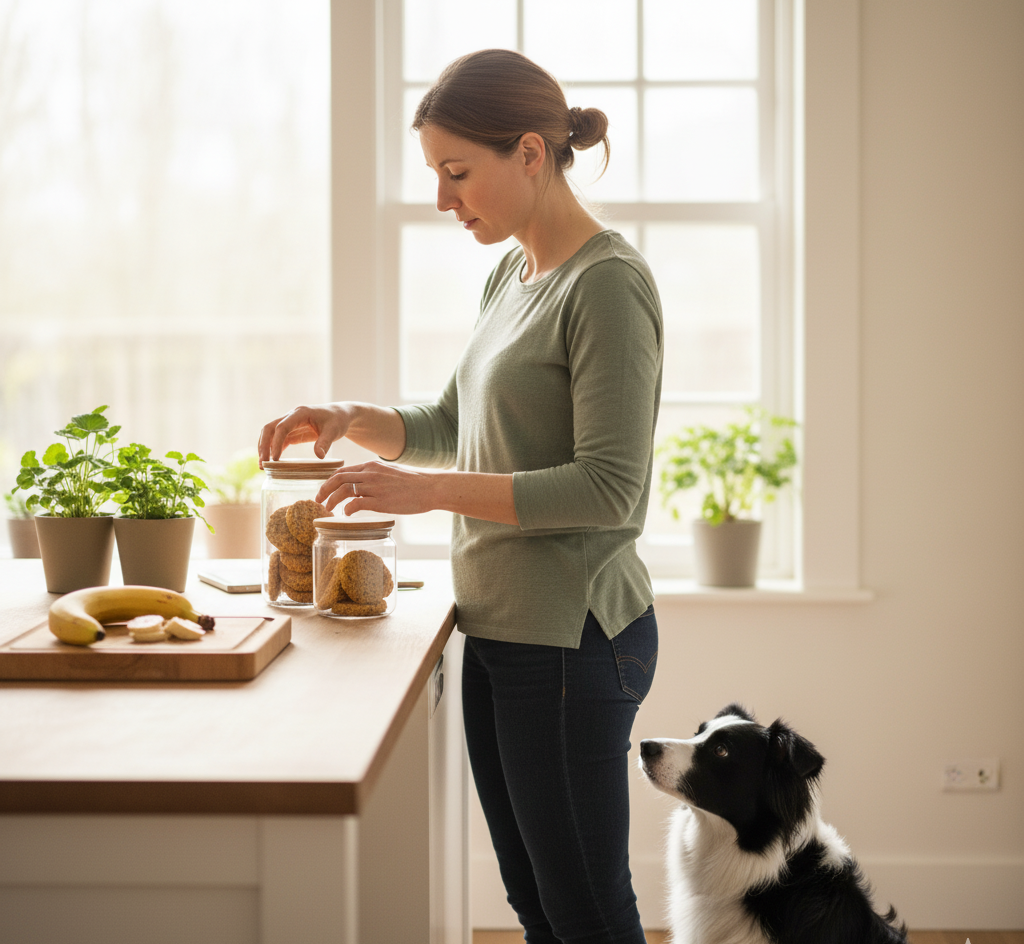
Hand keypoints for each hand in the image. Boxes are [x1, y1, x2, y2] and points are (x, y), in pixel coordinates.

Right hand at [258, 404, 351, 464]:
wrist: (340, 415)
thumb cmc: (337, 421)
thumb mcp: (334, 431)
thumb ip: (325, 442)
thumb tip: (319, 457)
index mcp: (300, 413)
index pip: (282, 427)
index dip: (276, 443)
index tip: (275, 459)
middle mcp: (291, 416)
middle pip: (269, 428)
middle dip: (264, 446)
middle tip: (263, 464)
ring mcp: (290, 423)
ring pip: (270, 433)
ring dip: (265, 448)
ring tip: (263, 466)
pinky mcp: (292, 431)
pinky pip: (278, 439)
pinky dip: (273, 449)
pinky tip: (272, 462)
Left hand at [317, 461, 440, 515]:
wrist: (431, 487)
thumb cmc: (414, 483)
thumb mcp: (390, 473)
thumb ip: (375, 478)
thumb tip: (364, 489)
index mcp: (372, 466)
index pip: (343, 471)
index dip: (329, 481)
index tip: (324, 491)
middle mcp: (370, 473)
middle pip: (338, 478)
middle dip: (324, 490)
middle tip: (318, 500)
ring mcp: (375, 486)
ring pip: (343, 490)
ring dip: (331, 500)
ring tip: (328, 510)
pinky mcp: (381, 500)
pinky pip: (355, 504)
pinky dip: (346, 510)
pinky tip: (346, 515)